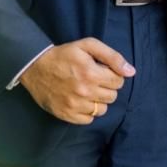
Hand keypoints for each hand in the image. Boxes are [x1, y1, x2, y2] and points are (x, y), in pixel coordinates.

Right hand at [20, 38, 135, 124]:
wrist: (35, 67)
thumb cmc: (64, 55)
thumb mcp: (87, 46)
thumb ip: (112, 56)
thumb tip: (131, 71)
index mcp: (91, 73)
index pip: (119, 81)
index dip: (113, 75)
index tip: (103, 71)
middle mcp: (84, 91)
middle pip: (112, 97)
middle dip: (107, 87)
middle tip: (94, 80)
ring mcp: (75, 105)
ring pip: (102, 110)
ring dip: (98, 100)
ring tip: (87, 90)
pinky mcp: (67, 115)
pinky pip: (88, 120)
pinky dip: (87, 111)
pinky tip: (80, 100)